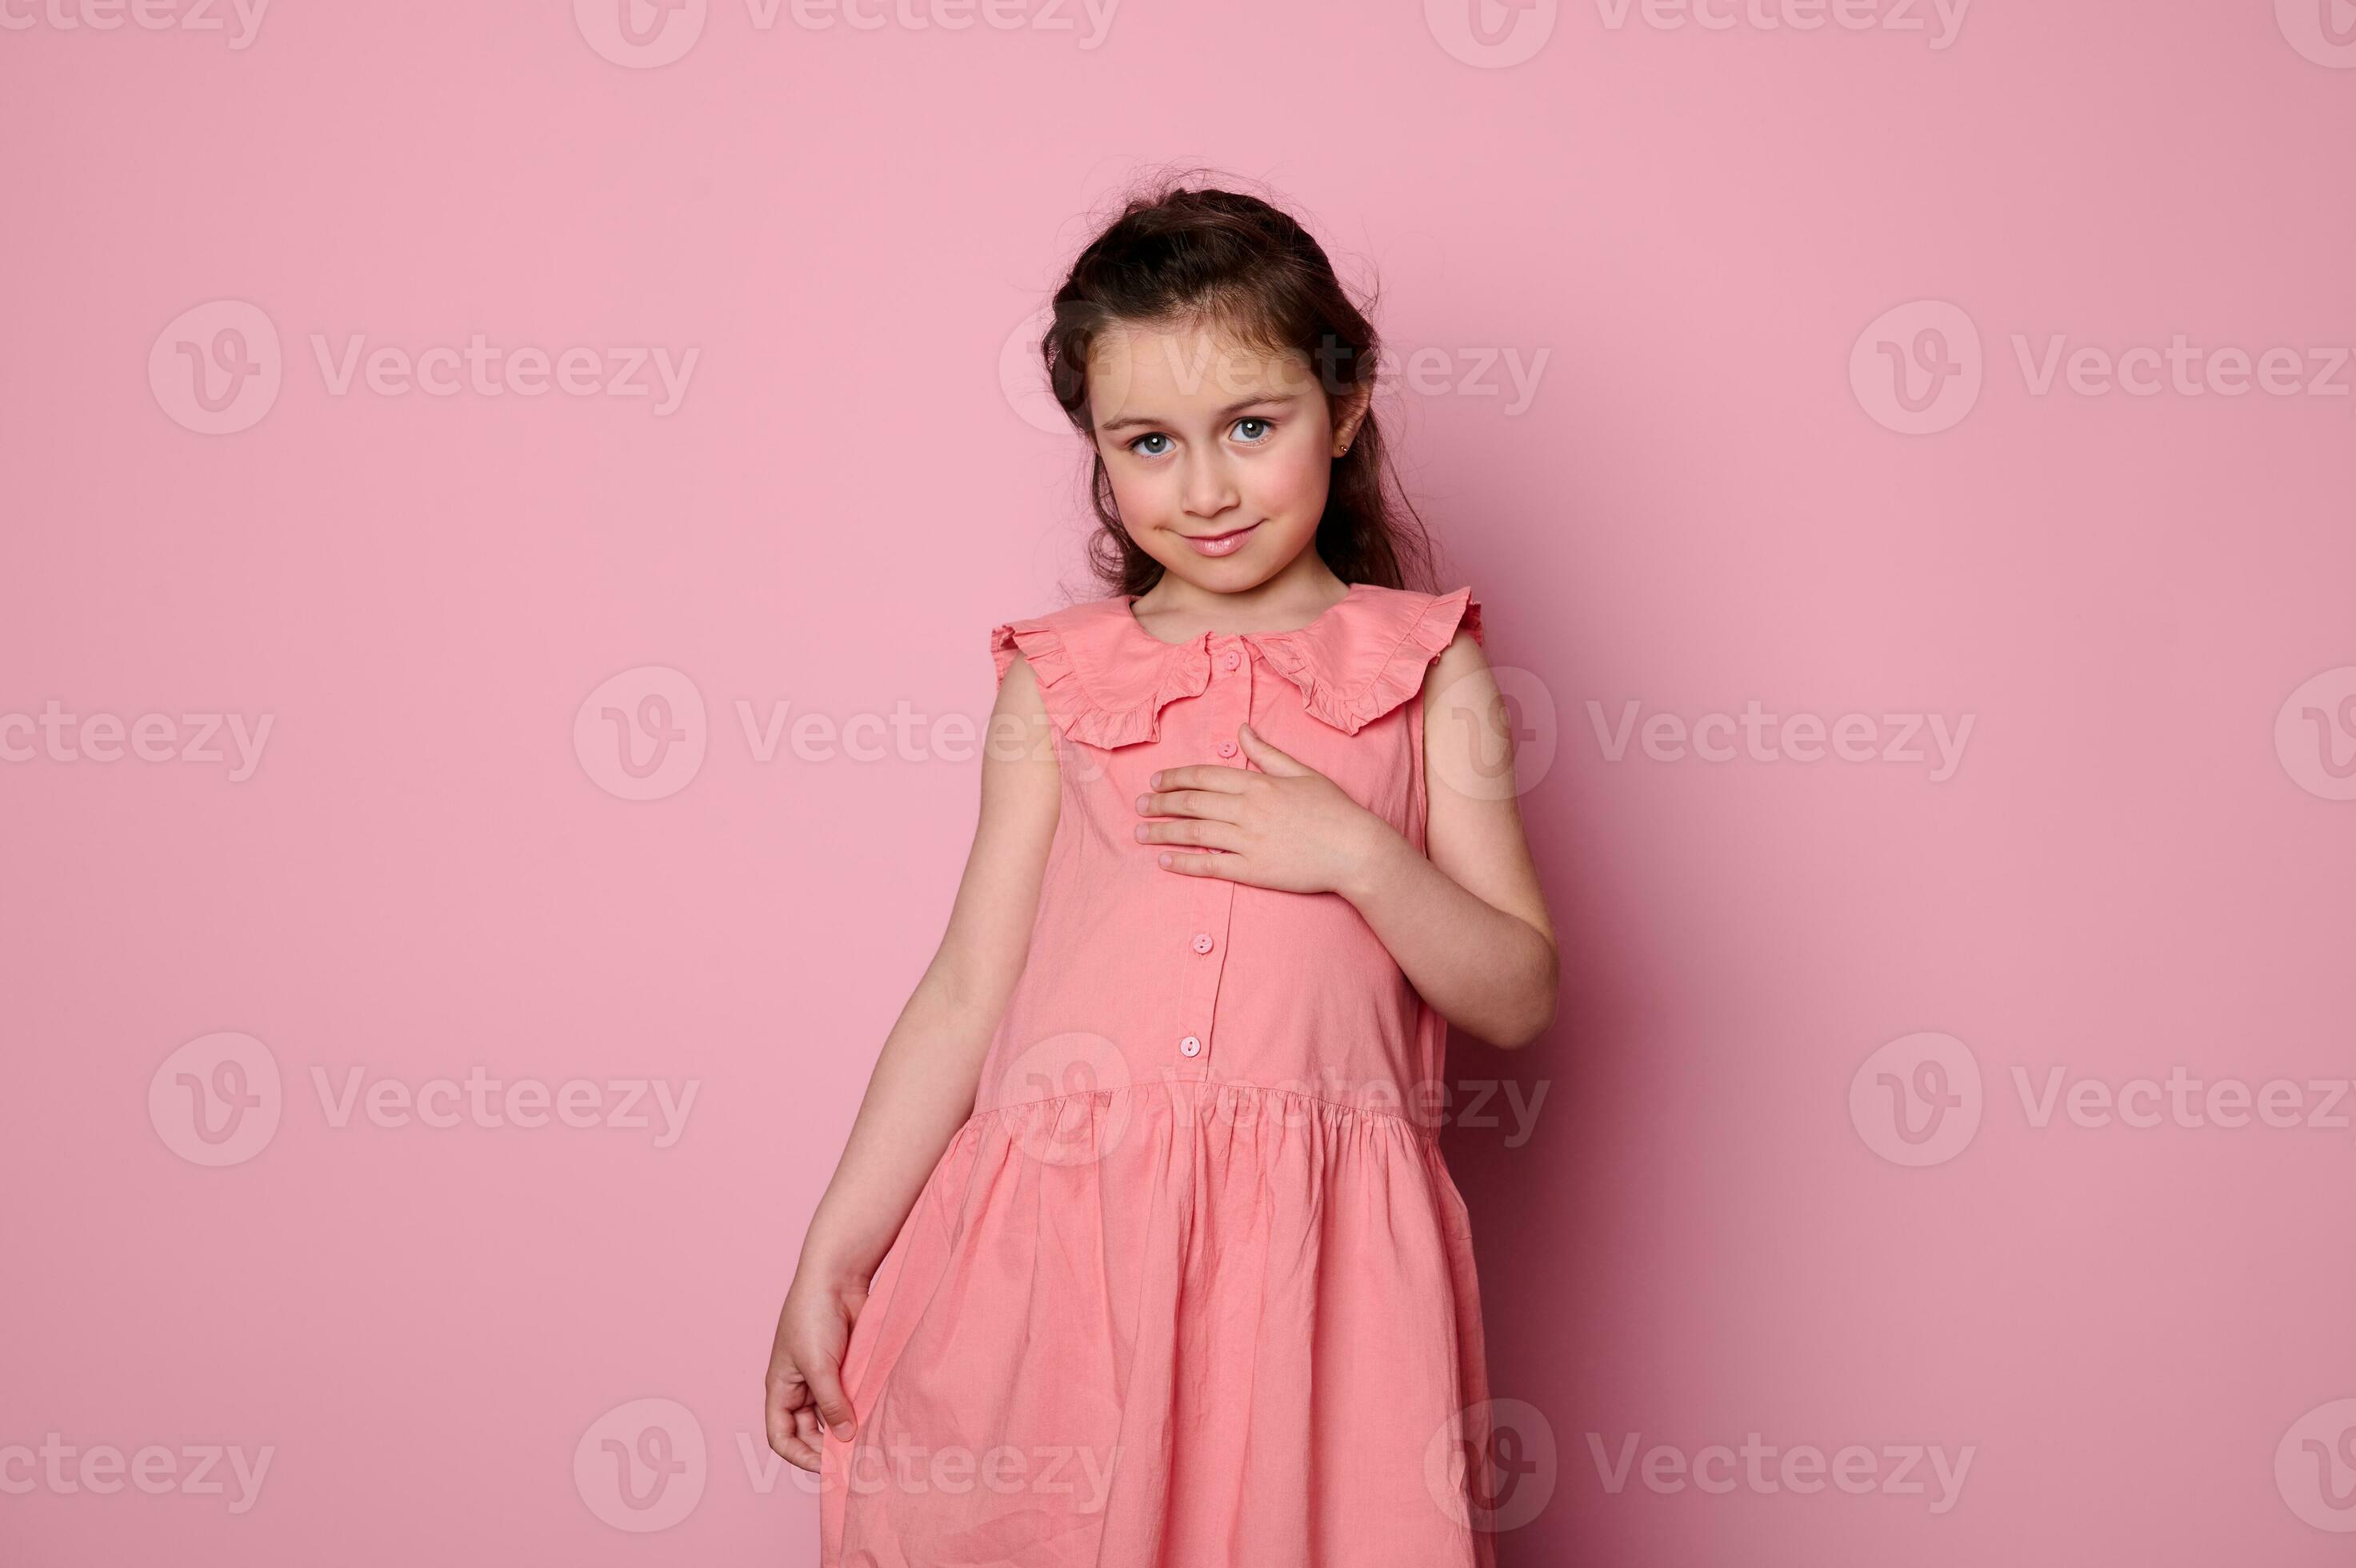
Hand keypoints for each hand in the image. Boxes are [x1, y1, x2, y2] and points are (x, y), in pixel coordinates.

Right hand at [763, 1274, 865, 1470]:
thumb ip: (831, 1404)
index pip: (781, 1436)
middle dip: (827, 1448)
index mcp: (780, 1388)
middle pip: (808, 1433)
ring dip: (847, 1430)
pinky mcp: (846, 1369)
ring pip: (832, 1418)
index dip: (799, 1455)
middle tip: (854, 1460)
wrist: (838, 1277)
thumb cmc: (814, 1315)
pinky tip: (876, 1419)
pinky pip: (851, 1398)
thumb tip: (845, 1439)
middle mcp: (800, 1388)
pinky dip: (861, 1411)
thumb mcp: (818, 1366)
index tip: (827, 1466)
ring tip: (868, 1442)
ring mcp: (824, 1379)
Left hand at [1134, 722, 1398, 897]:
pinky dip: (1184, 862)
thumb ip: (1267, 753)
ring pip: (1194, 832)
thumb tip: (1242, 730)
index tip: (1155, 782)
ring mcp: (1249, 840)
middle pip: (1192, 803)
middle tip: (1138, 806)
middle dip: (1160, 803)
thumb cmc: (1333, 810)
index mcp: (1259, 783)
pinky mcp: (1253, 869)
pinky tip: (1164, 860)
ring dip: (1162, 831)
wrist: (1356, 850)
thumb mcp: (1302, 773)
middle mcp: (1248, 809)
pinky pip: (1210, 865)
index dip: (1175, 778)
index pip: (1205, 776)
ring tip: (1140, 832)